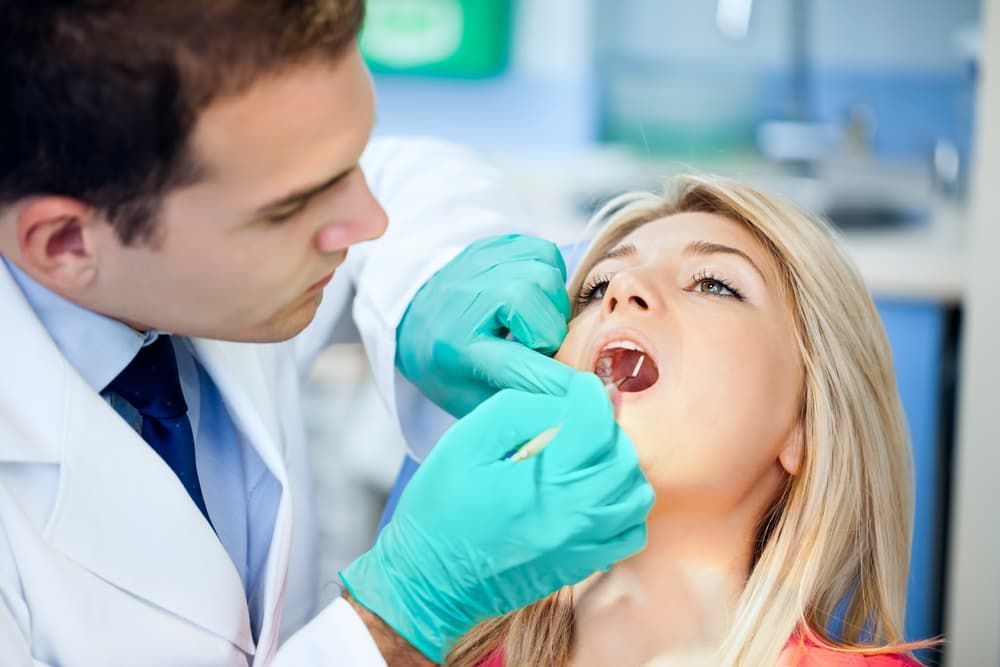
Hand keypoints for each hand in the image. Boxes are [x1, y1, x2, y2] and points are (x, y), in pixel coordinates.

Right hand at [339, 372, 653, 661]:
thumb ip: (521, 412)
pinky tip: (596, 492)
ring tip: (589, 455)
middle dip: (605, 427)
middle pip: (623, 456)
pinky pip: (631, 531)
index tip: (576, 388)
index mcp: (540, 483)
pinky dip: (624, 503)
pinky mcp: (583, 565)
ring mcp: (583, 546)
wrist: (430, 581)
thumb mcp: (466, 442)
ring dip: (620, 464)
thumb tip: (566, 400)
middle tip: (578, 419)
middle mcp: (572, 517)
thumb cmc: (439, 509)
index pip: (595, 423)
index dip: (588, 394)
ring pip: (635, 494)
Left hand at [396, 234, 574, 416]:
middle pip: (528, 300)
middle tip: (539, 347)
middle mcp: (465, 298)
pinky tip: (532, 297)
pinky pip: (545, 254)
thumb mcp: (471, 400)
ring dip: (552, 305)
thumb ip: (516, 406)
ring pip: (543, 275)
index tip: (585, 393)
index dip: (553, 380)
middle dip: (549, 331)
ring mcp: (478, 264)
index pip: (514, 364)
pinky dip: (550, 277)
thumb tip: (565, 413)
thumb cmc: (448, 364)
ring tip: (534, 322)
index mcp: (456, 347)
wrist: (416, 316)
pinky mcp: (494, 244)